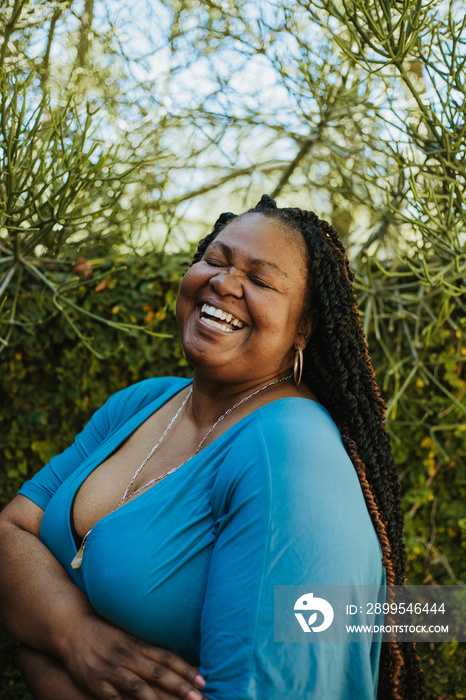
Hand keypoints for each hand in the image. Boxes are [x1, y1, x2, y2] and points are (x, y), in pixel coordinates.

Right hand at [60, 612, 206, 699]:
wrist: (71, 628)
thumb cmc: (103, 633)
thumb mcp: (127, 637)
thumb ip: (146, 649)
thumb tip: (171, 661)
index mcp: (137, 644)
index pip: (167, 658)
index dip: (186, 670)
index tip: (203, 681)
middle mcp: (128, 656)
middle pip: (159, 673)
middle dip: (180, 687)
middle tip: (200, 697)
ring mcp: (112, 671)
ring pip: (140, 688)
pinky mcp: (96, 684)